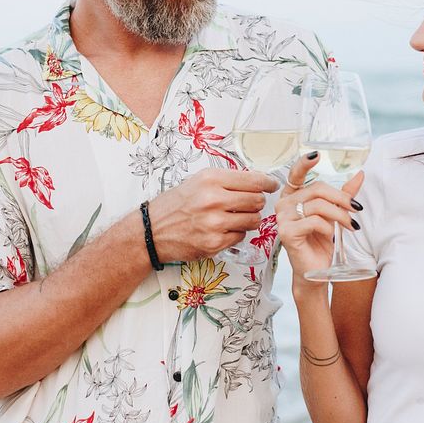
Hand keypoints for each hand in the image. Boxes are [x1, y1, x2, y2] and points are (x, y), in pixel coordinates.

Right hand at [148, 167, 278, 261]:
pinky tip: (223, 229)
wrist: (152, 231)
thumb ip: (226, 180)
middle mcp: (213, 200)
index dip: (267, 183)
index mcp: (211, 179)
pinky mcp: (214, 243)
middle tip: (251, 203)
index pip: (253, 180)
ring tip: (234, 217)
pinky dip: (236, 233)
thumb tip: (256, 181)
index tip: (271, 185)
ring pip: (253, 220)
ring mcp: (215, 223)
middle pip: (257, 201)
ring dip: (249, 219)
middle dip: (257, 202)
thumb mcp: (198, 181)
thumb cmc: (175, 205)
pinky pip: (241, 236)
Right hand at [275, 152, 363, 288]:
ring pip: (318, 205)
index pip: (295, 173)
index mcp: (293, 195)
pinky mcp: (286, 232)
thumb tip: (360, 174)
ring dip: (340, 215)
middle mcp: (284, 203)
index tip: (316, 155)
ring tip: (349, 226)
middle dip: (341, 199)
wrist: (315, 271)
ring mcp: (282, 217)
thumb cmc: (321, 241)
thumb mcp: (335, 214)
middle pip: (317, 189)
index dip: (305, 163)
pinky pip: (314, 221)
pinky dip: (328, 228)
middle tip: (356, 210)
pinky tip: (331, 236)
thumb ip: (344, 195)